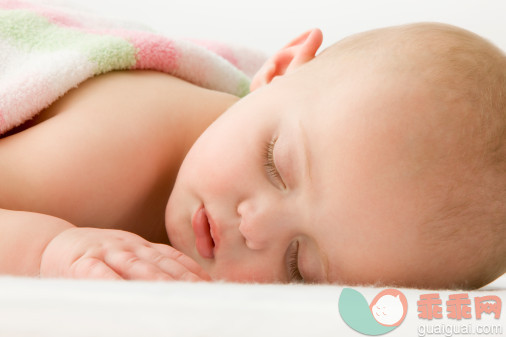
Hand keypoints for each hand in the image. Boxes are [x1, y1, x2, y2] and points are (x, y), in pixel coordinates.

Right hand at [40, 227, 210, 281]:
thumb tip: (181, 285)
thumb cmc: (96, 255)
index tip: (211, 285)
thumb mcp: (126, 254)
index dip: (193, 271)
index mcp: (141, 246)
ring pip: (137, 267)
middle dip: (185, 279)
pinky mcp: (82, 263)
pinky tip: (129, 293)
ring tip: (179, 296)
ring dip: (160, 281)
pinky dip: (116, 283)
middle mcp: (129, 247)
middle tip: (204, 293)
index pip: (173, 259)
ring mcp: (107, 253)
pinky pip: (100, 274)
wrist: (53, 244)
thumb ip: (150, 265)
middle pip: (162, 264)